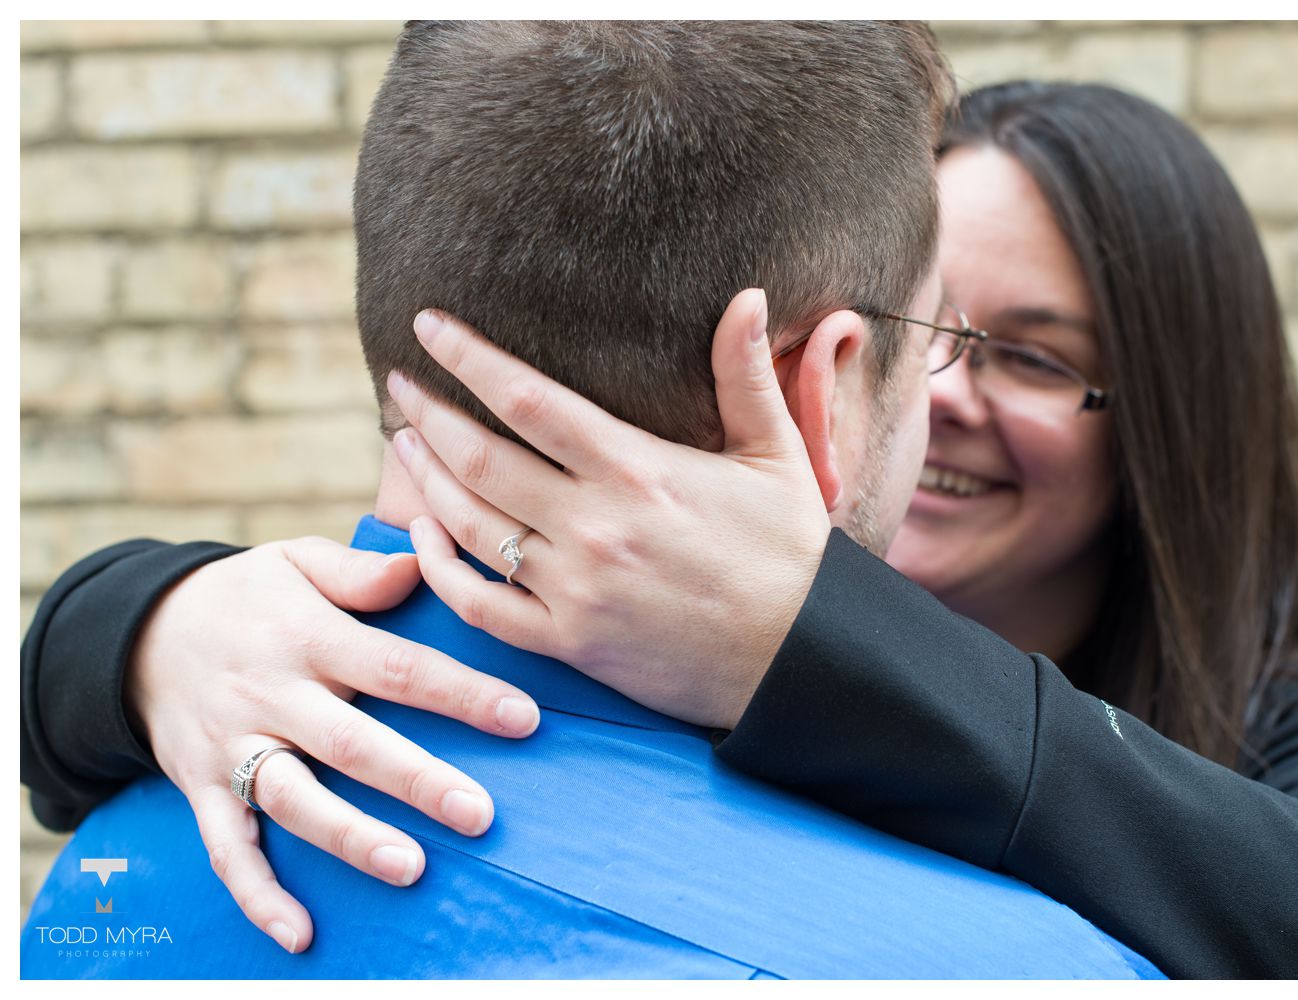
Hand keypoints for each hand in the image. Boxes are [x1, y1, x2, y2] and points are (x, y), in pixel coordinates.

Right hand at [127, 537, 540, 953]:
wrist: (137, 631)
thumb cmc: (245, 595)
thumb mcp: (295, 560)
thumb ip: (359, 571)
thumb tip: (419, 565)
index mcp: (309, 637)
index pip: (397, 667)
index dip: (460, 694)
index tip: (522, 718)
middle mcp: (273, 695)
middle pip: (352, 745)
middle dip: (418, 782)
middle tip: (479, 814)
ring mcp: (235, 746)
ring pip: (295, 800)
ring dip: (351, 839)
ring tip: (411, 868)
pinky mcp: (202, 786)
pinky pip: (227, 848)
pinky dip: (258, 895)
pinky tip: (300, 934)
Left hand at [385, 289, 830, 729]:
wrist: (802, 660)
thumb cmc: (790, 553)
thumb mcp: (776, 455)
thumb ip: (746, 374)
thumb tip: (746, 295)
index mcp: (638, 471)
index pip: (528, 399)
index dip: (469, 357)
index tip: (429, 326)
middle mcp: (594, 526)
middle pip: (480, 458)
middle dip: (427, 414)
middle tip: (397, 383)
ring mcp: (575, 588)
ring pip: (470, 526)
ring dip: (423, 481)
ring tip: (402, 443)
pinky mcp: (569, 643)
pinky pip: (480, 606)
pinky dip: (440, 569)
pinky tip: (422, 535)